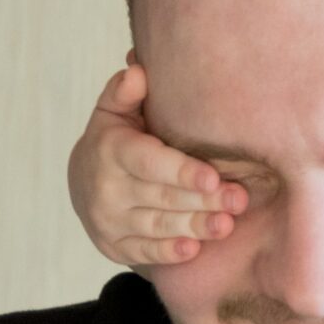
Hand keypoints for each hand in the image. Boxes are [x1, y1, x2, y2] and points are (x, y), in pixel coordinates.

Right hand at [69, 64, 246, 267]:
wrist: (84, 185)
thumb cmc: (115, 140)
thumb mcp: (114, 112)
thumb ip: (125, 93)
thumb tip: (137, 70)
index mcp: (111, 150)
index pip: (148, 162)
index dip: (181, 171)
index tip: (213, 177)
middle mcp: (107, 188)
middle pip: (161, 197)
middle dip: (202, 201)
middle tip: (239, 199)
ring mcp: (109, 221)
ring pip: (157, 226)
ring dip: (194, 227)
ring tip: (226, 224)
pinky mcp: (115, 247)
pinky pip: (144, 252)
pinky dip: (169, 252)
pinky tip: (194, 249)